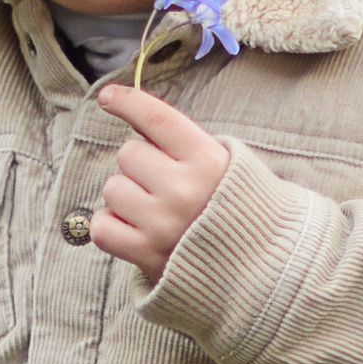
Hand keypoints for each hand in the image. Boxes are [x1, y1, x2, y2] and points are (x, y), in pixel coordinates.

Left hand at [90, 80, 230, 286]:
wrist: (260, 266)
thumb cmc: (235, 206)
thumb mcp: (225, 163)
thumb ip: (184, 140)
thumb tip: (131, 111)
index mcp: (208, 161)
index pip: (156, 118)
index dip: (127, 102)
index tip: (108, 98)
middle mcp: (184, 191)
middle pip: (128, 153)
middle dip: (140, 164)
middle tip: (163, 183)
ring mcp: (163, 225)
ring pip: (112, 188)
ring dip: (125, 196)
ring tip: (154, 211)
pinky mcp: (146, 255)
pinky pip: (103, 226)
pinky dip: (111, 226)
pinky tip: (135, 228)